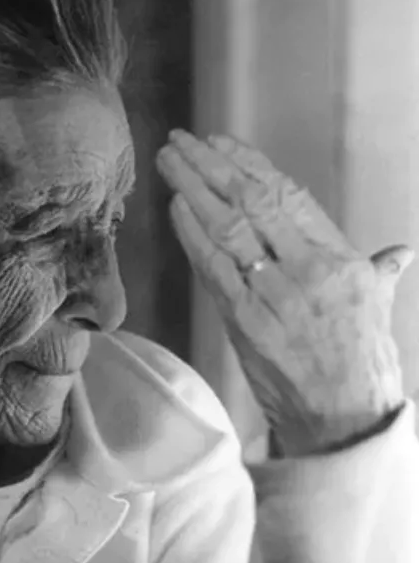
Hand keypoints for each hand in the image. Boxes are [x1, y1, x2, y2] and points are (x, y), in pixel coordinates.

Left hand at [156, 129, 411, 456]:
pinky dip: (191, 233)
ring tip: (167, 160)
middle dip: (210, 165)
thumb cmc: (363, 365)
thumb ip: (381, 273)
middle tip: (179, 140)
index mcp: (341, 260)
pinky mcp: (244, 320)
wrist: (343, 422)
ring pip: (227, 226)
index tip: (220, 141)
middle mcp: (308, 269)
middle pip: (250, 201)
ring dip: (190, 188)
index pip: (288, 195)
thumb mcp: (379, 309)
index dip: (249, 163)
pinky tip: (175, 206)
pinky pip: (213, 267)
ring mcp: (273, 294)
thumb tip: (400, 252)